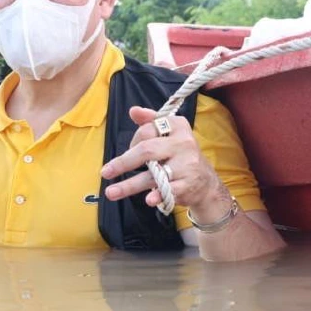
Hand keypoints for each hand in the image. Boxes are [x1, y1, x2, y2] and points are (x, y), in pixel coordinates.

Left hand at [100, 106, 228, 219]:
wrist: (205, 182)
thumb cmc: (179, 154)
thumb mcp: (169, 133)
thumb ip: (150, 121)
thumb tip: (133, 111)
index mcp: (178, 126)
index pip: (147, 130)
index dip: (133, 140)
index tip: (129, 149)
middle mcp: (183, 143)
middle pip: (147, 150)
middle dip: (124, 162)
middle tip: (106, 172)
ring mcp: (187, 165)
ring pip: (153, 175)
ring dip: (129, 185)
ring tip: (111, 192)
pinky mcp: (188, 185)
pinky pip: (168, 190)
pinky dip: (158, 195)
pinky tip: (148, 200)